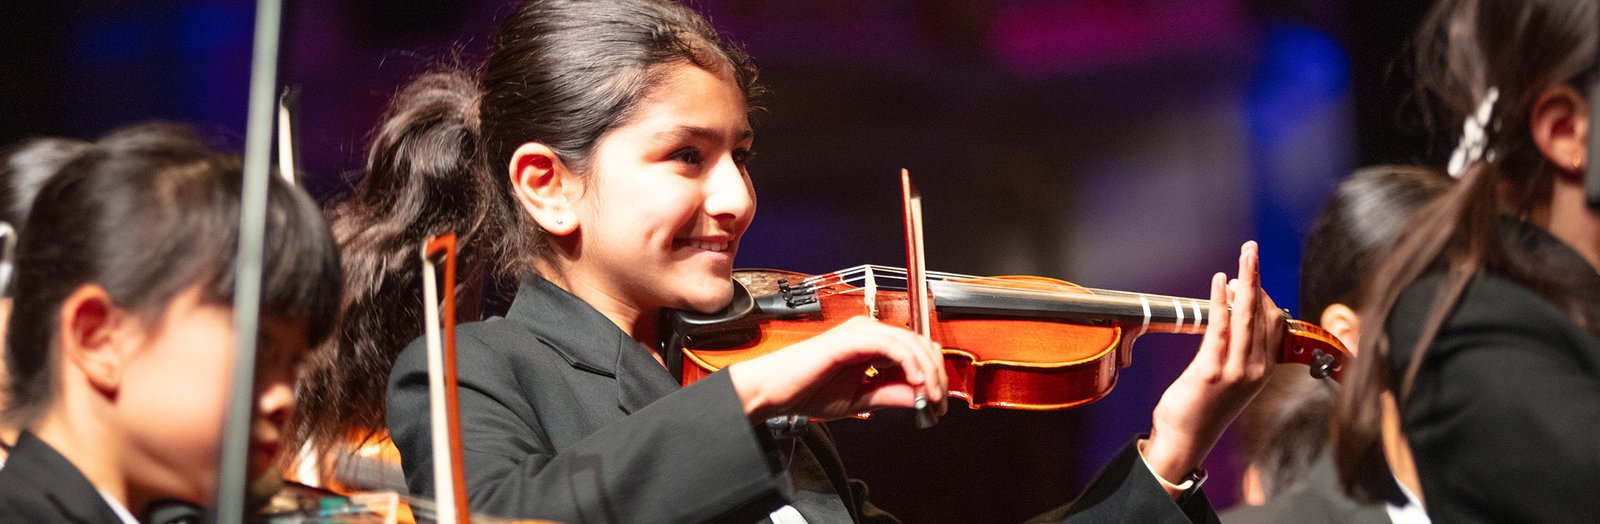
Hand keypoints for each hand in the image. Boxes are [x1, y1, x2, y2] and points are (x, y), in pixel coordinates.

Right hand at [727, 316, 947, 423]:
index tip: (938, 402)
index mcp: (870, 343)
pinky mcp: (851, 339)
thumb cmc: (806, 391)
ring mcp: (859, 332)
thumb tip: (921, 398)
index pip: (915, 349)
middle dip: (936, 374)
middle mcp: (867, 331)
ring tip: (931, 397)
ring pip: (910, 343)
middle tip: (939, 402)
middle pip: (919, 343)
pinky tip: (916, 384)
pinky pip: (892, 346)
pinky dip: (910, 364)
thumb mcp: (859, 400)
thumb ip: (889, 395)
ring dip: (927, 372)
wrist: (773, 391)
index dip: (933, 374)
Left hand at [1143, 241, 1281, 495]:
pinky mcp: (1213, 371)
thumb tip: (1234, 321)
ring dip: (1245, 280)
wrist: (1185, 440)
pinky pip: (1221, 327)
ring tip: (1243, 256)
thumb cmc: (1202, 409)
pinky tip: (1220, 282)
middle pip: (1264, 313)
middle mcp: (1256, 369)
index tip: (1248, 278)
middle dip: (1258, 277)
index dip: (1264, 295)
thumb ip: (1237, 353)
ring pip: (1247, 315)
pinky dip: (1222, 300)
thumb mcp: (1229, 381)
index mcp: (1262, 370)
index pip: (1275, 323)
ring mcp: (1237, 371)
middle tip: (1250, 250)